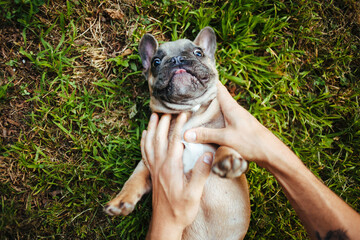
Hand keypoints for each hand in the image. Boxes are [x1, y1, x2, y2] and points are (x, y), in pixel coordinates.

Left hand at [142, 113, 212, 239]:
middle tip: (168, 109)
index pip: (173, 141)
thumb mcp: (194, 194)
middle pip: (159, 138)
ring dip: (151, 128)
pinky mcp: (152, 174)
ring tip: (153, 116)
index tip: (183, 113)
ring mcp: (154, 169)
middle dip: (163, 122)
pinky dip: (144, 142)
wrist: (165, 223)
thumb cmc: (181, 210)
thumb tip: (207, 154)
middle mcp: (160, 165)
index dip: (178, 125)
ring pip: (149, 143)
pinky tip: (144, 135)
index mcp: (171, 168)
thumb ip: (200, 173)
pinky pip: (145, 153)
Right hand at [184, 82, 284, 167]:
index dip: (208, 80)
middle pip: (216, 98)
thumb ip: (206, 135)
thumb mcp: (226, 138)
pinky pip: (222, 118)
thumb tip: (186, 134)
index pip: (218, 87)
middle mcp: (234, 109)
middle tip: (187, 95)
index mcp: (231, 106)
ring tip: (192, 109)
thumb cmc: (252, 142)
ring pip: (219, 109)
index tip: (195, 76)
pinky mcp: (237, 126)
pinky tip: (205, 125)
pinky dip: (212, 119)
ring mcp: (236, 118)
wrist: (271, 153)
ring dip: (207, 108)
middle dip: (203, 96)